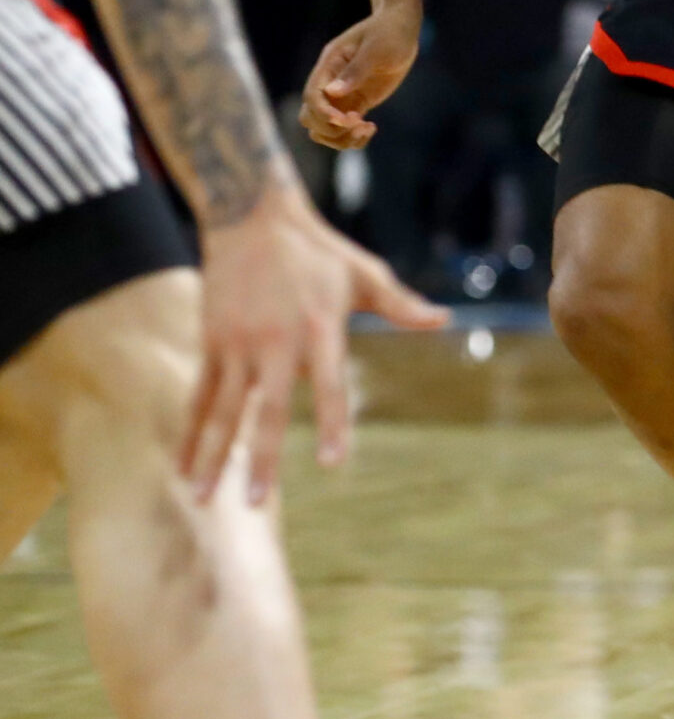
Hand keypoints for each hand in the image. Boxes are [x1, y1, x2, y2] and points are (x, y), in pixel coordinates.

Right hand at [185, 182, 445, 503]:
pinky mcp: (212, 341)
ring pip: (222, 410)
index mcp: (319, 329)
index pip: (329, 386)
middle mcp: (275, 341)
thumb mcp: (364, 272)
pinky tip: (184, 464)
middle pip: (267, 410)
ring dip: (212, 455)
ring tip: (201, 498)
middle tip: (254, 503)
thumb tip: (444, 320)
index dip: (333, 424)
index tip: (333, 464)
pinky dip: (191, 431)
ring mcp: (237, 343)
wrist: (250, 215)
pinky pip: (201, 395)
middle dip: (260, 458)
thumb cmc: (317, 250)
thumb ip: (399, 304)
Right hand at [299, 4, 421, 148]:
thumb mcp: (375, 49)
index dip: (323, 113)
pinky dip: (354, 136)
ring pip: (324, 128)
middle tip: (359, 122)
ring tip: (366, 128)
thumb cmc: (388, 32)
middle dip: (331, 129)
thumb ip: (355, 70)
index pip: (312, 96)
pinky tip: (372, 128)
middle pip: (311, 117)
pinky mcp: (357, 103)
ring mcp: (343, 95)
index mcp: (329, 66)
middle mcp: (330, 83)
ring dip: (341, 137)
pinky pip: (345, 128)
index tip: (346, 119)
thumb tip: (332, 92)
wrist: (401, 27)